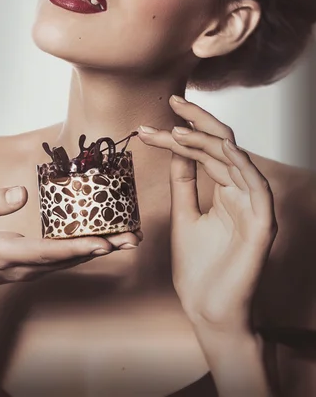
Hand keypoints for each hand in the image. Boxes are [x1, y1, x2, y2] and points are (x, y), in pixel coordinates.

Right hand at [0, 185, 142, 292]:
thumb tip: (21, 193)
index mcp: (2, 252)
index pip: (44, 251)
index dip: (74, 249)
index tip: (102, 243)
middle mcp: (23, 265)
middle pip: (68, 259)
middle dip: (102, 249)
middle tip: (132, 238)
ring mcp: (31, 269)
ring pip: (72, 262)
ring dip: (103, 250)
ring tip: (132, 238)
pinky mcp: (36, 265)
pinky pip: (66, 259)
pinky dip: (90, 249)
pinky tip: (111, 239)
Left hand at [138, 95, 277, 332]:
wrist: (207, 311)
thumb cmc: (198, 269)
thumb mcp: (184, 215)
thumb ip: (184, 182)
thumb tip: (175, 150)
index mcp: (226, 191)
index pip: (206, 151)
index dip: (180, 134)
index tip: (150, 125)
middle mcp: (242, 192)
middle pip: (224, 144)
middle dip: (197, 120)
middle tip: (172, 101)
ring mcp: (254, 206)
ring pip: (235, 158)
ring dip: (206, 139)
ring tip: (175, 128)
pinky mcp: (263, 223)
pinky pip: (255, 184)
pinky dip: (236, 163)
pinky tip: (213, 146)